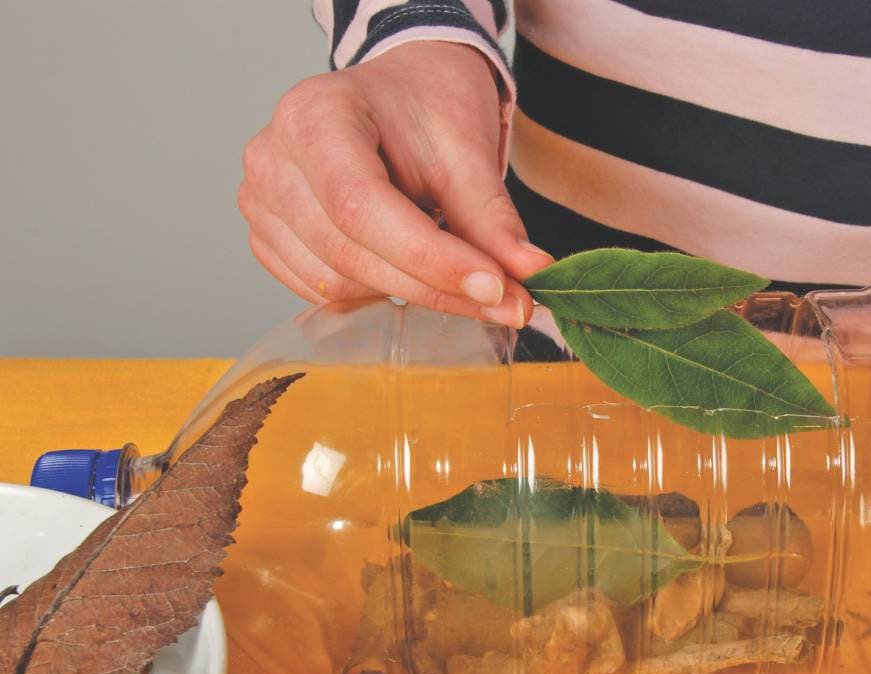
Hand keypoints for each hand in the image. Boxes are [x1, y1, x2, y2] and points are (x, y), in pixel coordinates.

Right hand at [238, 41, 550, 325]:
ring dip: (406, 291)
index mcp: (314, 116)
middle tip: (505, 301)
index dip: (429, 258)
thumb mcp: (469, 151)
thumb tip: (529, 275)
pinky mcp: (268, 238)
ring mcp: (260, 202)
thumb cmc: (427, 109)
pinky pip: (323, 293)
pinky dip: (374, 293)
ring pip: (338, 283)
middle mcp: (272, 159)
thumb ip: (492, 219)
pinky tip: (404, 265)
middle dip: (433, 286)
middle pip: (349, 254)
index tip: (494, 287)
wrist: (401, 94)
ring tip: (447, 262)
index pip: (361, 206)